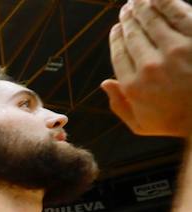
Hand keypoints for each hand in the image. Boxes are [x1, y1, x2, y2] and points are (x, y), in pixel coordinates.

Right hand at [100, 0, 191, 136]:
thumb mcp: (143, 125)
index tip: (117, 29)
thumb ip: (119, 106)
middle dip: (128, 19)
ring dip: (142, 7)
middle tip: (126, 9)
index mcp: (133, 86)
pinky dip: (165, 2)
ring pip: (151, 21)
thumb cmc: (180, 122)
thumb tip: (105, 83)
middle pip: (133, 35)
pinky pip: (177, 13)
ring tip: (138, 0)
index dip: (116, 38)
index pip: (119, 54)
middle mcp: (150, 66)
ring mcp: (174, 50)